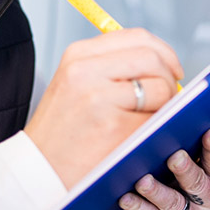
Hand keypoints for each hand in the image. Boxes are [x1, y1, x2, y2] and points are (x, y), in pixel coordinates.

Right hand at [25, 28, 183, 187]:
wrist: (38, 172)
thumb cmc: (62, 132)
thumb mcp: (75, 84)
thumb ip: (112, 67)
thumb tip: (162, 63)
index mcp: (78, 55)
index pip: (137, 37)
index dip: (163, 52)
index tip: (171, 69)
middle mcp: (87, 71)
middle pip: (153, 58)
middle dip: (169, 78)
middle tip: (168, 96)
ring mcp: (100, 98)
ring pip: (160, 87)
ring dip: (165, 105)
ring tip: (148, 118)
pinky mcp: (114, 127)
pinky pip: (156, 118)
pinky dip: (156, 127)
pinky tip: (139, 136)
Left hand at [116, 127, 209, 209]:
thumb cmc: (164, 182)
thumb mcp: (176, 164)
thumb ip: (181, 144)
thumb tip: (170, 115)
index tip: (209, 131)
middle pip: (199, 184)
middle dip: (186, 170)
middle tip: (175, 156)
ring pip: (175, 203)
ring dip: (157, 191)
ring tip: (142, 180)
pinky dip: (139, 207)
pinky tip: (127, 198)